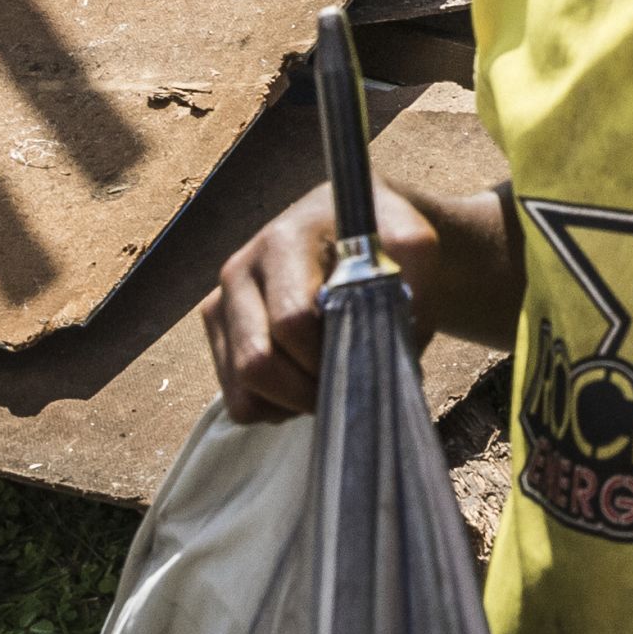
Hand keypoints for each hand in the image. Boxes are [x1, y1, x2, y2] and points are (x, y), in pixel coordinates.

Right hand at [200, 177, 443, 422]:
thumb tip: (398, 341)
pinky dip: (275, 406)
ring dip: (292, 402)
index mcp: (282, 243)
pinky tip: (306, 379)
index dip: (330, 356)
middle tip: (349, 384)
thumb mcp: (411, 244)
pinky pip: (237, 400)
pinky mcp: (219, 334)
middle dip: (309, 390)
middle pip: (258, 363)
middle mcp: (240, 271)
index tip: (365, 360)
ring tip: (330, 378)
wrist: (351, 226)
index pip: (292, 321)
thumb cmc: (379, 239)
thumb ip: (413, 283)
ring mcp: (221, 303)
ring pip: (243, 389)